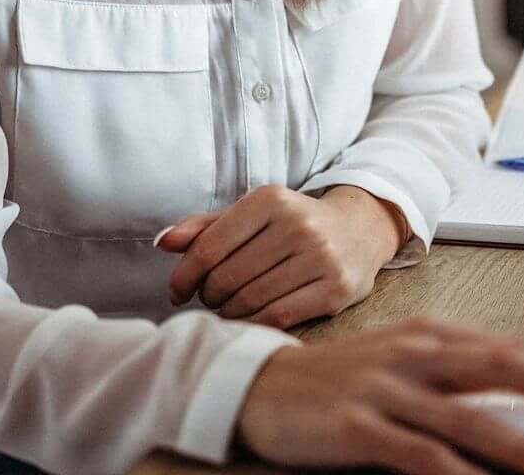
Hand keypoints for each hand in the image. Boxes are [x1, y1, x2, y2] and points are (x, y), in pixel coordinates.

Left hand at [159, 185, 406, 327]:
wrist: (360, 230)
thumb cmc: (293, 224)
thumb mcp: (254, 214)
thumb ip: (207, 227)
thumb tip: (163, 242)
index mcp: (271, 199)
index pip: (209, 247)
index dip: (184, 276)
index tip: (177, 291)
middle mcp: (298, 224)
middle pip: (227, 277)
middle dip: (208, 295)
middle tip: (209, 298)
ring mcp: (321, 257)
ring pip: (250, 300)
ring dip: (229, 311)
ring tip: (228, 308)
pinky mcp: (337, 288)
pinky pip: (279, 315)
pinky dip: (254, 323)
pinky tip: (249, 319)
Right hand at [237, 316, 523, 474]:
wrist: (257, 384)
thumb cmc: (338, 380)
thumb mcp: (399, 363)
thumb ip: (451, 376)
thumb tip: (516, 403)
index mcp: (429, 335)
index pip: (509, 351)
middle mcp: (413, 354)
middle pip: (502, 369)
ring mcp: (384, 388)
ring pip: (468, 418)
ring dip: (522, 446)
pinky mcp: (357, 426)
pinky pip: (418, 454)